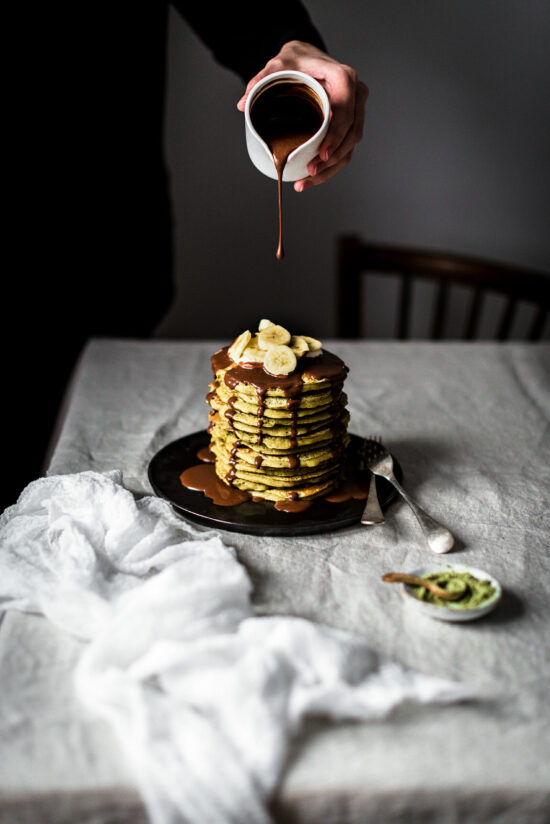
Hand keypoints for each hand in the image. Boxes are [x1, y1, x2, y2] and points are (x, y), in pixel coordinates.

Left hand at [237, 40, 368, 191]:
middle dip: (332, 159)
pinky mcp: (351, 122)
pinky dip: (331, 165)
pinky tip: (312, 177)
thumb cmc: (296, 60)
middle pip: (352, 134)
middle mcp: (356, 94)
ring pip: (350, 145)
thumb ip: (261, 80)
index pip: (346, 112)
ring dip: (331, 168)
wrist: (307, 57)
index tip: (321, 155)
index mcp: (343, 78)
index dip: (335, 136)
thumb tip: (243, 104)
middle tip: (309, 172)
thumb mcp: (278, 65)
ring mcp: (356, 109)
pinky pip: (346, 147)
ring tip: (306, 180)